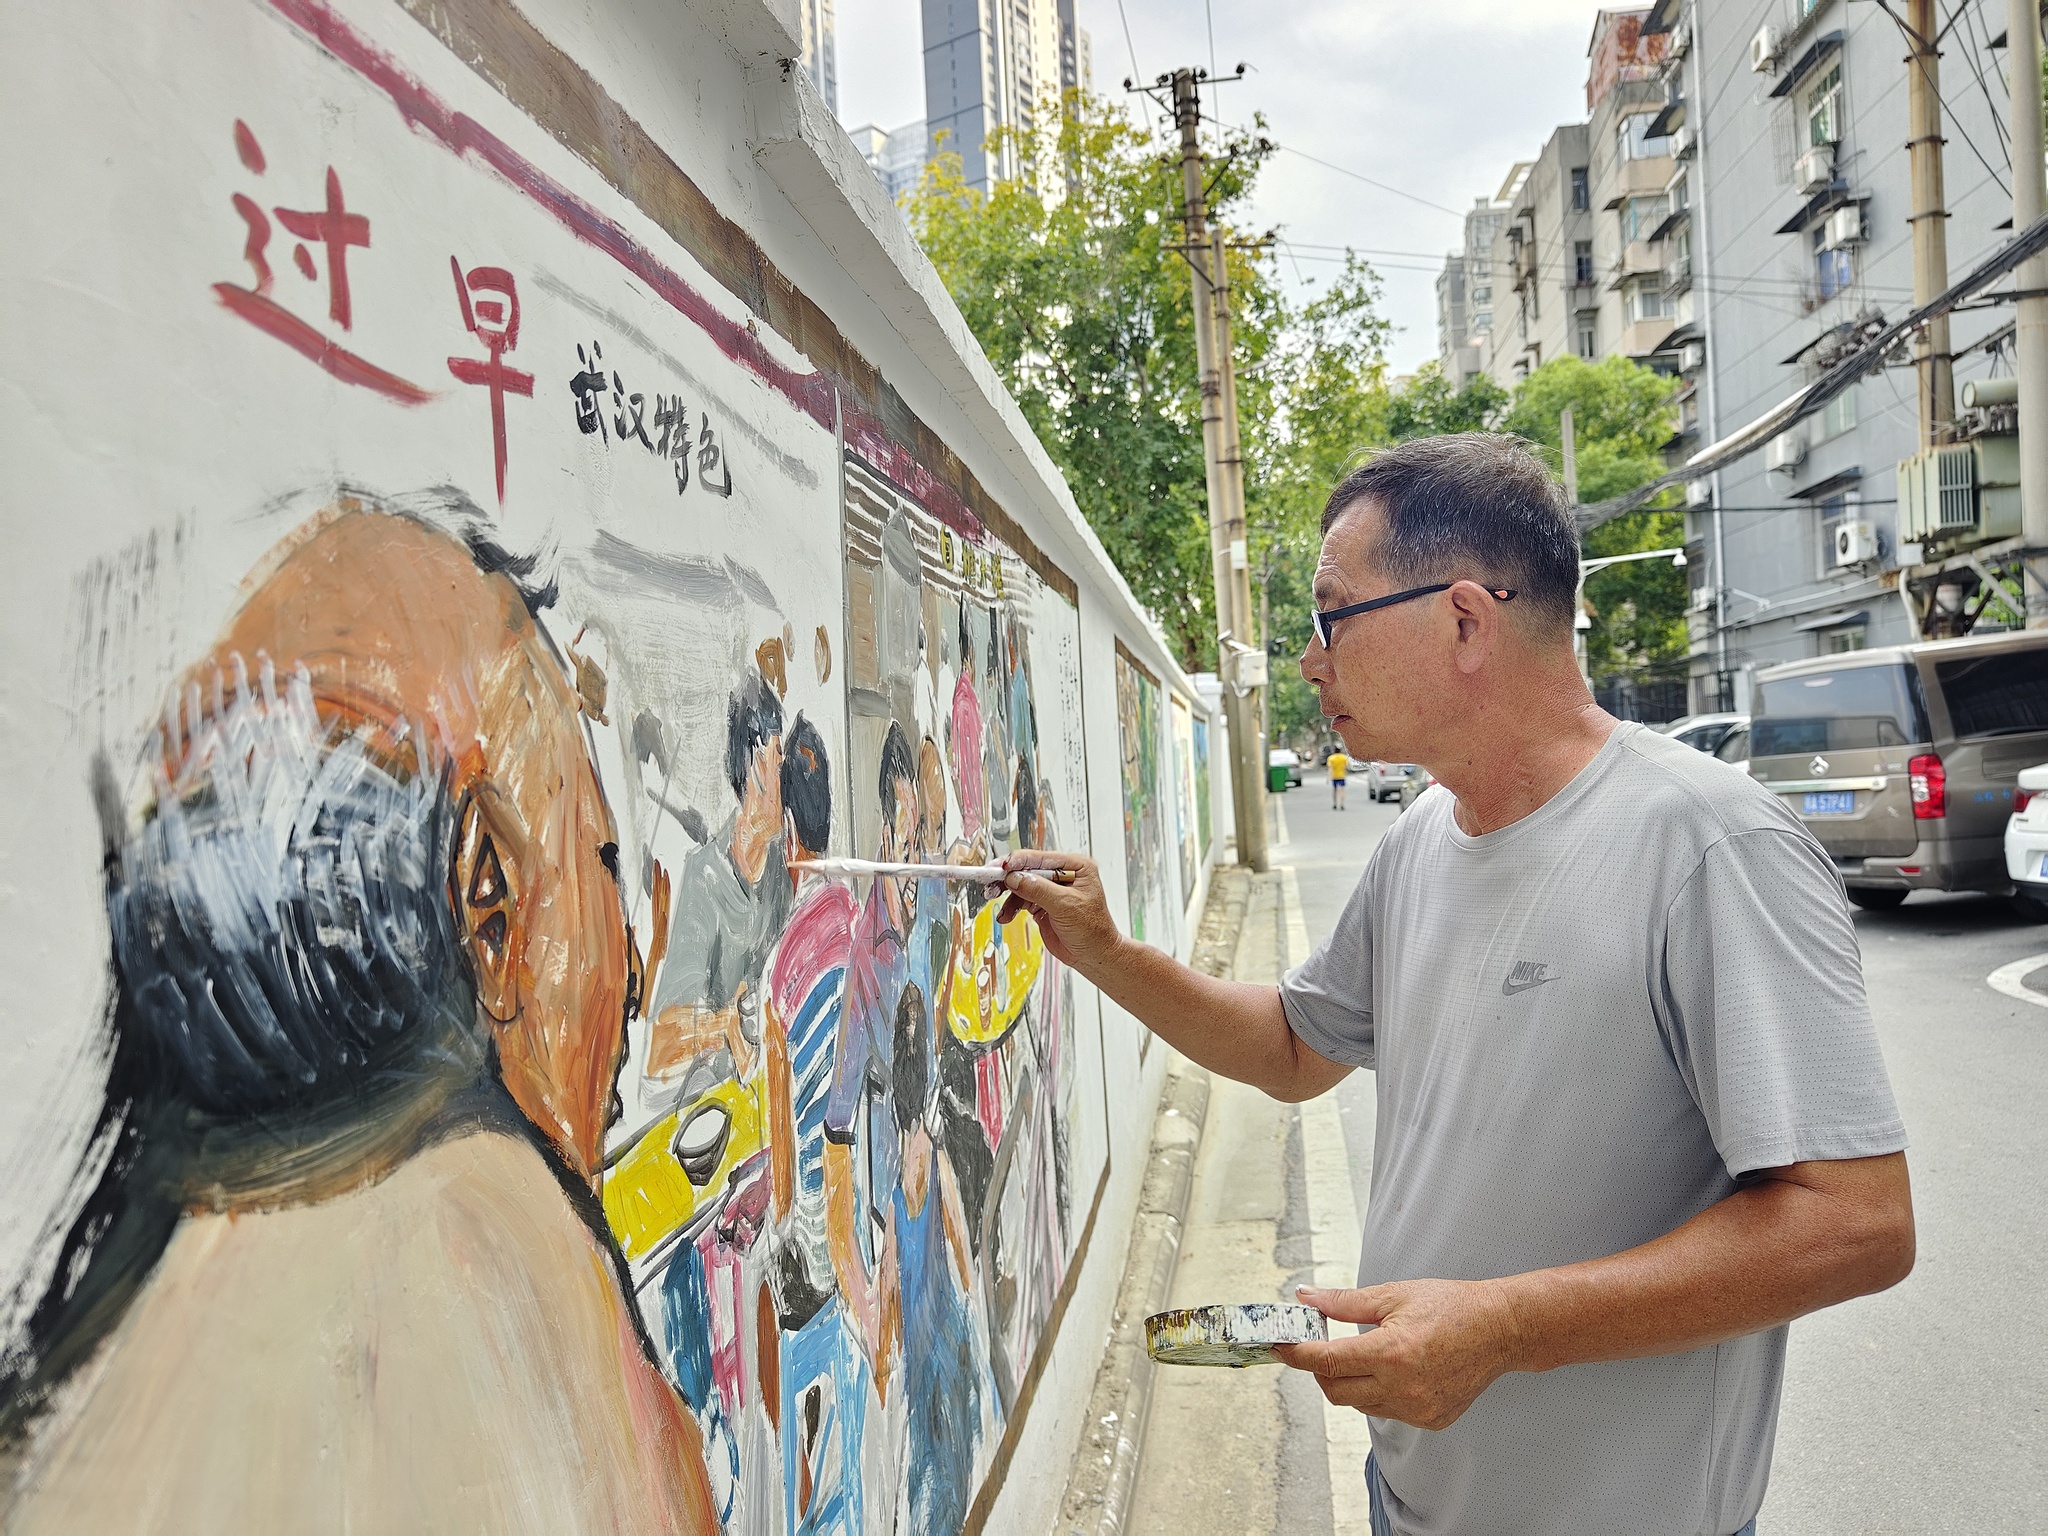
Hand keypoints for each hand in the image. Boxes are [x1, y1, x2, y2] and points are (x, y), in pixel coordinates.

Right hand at [997, 851, 1125, 974]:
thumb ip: (1039, 889)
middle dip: (1008, 877)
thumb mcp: (1066, 906)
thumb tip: (1015, 877)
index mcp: (1075, 866)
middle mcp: (1062, 874)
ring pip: (1020, 885)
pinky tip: (1005, 916)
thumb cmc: (1092, 930)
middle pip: (1027, 869)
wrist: (1093, 955)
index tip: (1001, 867)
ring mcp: (1051, 889)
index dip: (1019, 862)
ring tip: (998, 904)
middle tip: (990, 883)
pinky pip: (1020, 900)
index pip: (1041, 858)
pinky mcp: (1042, 904)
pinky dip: (1011, 907)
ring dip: (1007, 895)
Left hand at [1275, 1281, 1522, 1431]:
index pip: (1327, 1361)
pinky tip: (1392, 1371)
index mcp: (1390, 1353)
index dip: (1296, 1354)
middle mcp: (1402, 1388)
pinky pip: (1387, 1411)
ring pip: (1360, 1404)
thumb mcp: (1392, 1295)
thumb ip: (1343, 1301)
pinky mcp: (1431, 1420)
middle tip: (1318, 1347)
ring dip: (1349, 1382)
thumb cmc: (1448, 1306)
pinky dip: (1378, 1393)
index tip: (1278, 1346)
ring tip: (1362, 1354)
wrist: (1498, 1330)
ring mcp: (1417, 1409)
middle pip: (1335, 1390)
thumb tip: (1305, 1297)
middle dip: (1318, 1370)